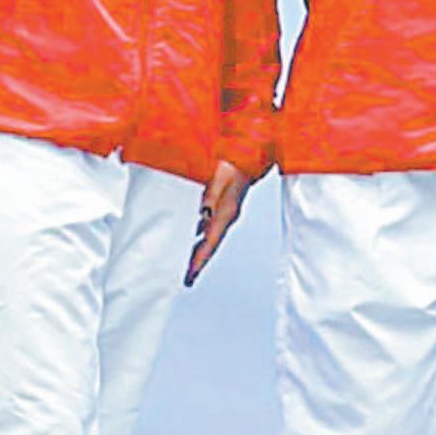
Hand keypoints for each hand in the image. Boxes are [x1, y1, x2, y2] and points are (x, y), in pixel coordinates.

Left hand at [184, 160, 252, 287]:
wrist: (248, 155)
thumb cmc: (233, 164)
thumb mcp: (218, 178)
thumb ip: (209, 197)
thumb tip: (201, 216)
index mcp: (226, 212)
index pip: (210, 242)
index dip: (199, 260)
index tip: (190, 276)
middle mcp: (227, 216)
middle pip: (210, 245)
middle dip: (198, 262)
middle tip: (187, 279)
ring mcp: (226, 213)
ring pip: (210, 238)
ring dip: (198, 251)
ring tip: (187, 265)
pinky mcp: (222, 208)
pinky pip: (210, 228)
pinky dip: (200, 237)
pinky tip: (191, 238)